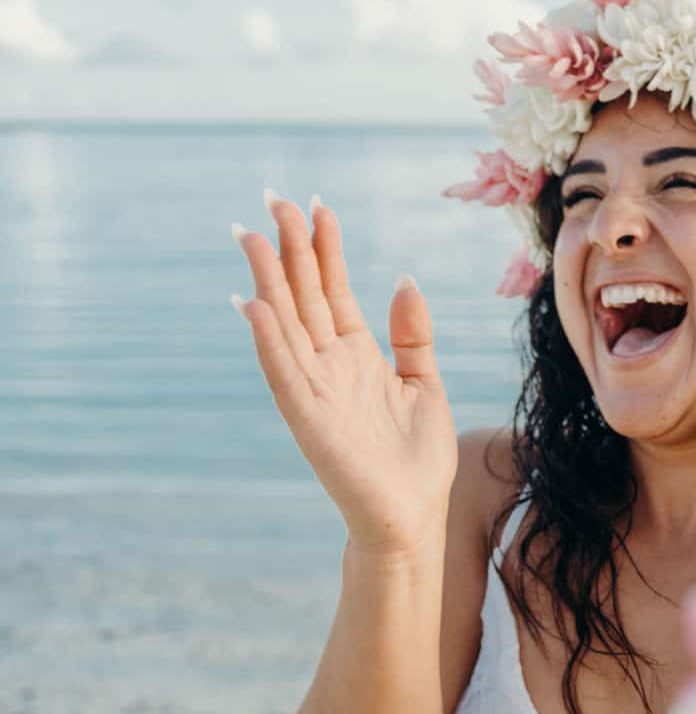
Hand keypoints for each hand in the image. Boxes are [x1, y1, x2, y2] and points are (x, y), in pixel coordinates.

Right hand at [233, 192, 457, 557]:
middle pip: (304, 295)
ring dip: (268, 280)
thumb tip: (403, 279)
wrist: (412, 515)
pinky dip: (269, 340)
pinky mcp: (308, 418)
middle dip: (290, 248)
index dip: (325, 248)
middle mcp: (330, 364)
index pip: (334, 289)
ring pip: (286, 323)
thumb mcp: (424, 383)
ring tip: (253, 235)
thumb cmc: (418, 458)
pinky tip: (256, 305)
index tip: (316, 205)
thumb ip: (412, 334)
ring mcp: (315, 389)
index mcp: (357, 353)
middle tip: (275, 198)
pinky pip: (284, 372)